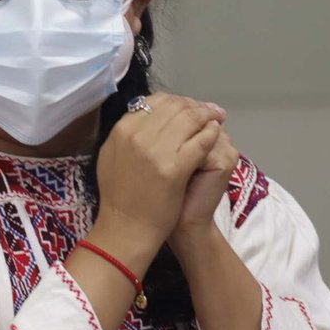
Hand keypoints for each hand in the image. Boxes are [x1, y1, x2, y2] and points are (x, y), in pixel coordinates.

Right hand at [93, 93, 225, 252]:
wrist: (126, 228)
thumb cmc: (120, 196)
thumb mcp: (112, 156)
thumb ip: (128, 134)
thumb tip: (145, 115)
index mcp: (122, 129)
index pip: (155, 101)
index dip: (177, 101)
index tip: (190, 107)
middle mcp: (137, 135)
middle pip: (175, 107)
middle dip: (196, 106)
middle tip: (210, 110)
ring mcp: (156, 151)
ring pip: (190, 120)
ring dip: (207, 116)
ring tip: (217, 119)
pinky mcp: (174, 168)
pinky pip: (200, 142)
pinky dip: (211, 134)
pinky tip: (216, 135)